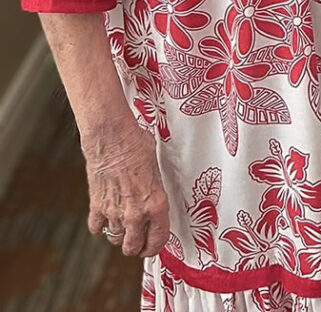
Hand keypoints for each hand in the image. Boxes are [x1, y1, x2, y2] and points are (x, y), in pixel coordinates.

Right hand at [82, 118, 169, 257]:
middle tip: (138, 239)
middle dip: (136, 246)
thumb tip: (154, 196)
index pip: (158, 240)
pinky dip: (101, 224)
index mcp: (156, 203)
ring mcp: (114, 212)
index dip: (155, 246)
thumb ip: (155, 190)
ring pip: (115, 239)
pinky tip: (106, 213)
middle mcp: (135, 213)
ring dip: (119, 233)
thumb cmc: (137, 145)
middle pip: (132, 248)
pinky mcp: (96, 207)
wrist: (112, 138)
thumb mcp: (157, 168)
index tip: (152, 246)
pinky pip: (97, 228)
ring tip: (123, 222)